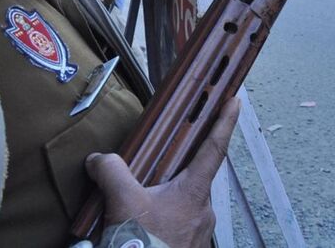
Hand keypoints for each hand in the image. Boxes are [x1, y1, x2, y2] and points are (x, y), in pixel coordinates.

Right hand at [86, 98, 240, 247]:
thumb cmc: (142, 246)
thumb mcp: (122, 203)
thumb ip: (111, 172)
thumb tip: (99, 159)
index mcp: (194, 193)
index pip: (215, 148)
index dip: (225, 122)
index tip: (236, 101)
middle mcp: (203, 212)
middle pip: (195, 178)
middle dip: (180, 169)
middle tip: (161, 164)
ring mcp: (199, 234)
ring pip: (186, 204)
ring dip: (167, 200)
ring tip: (142, 205)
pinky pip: (179, 226)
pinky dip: (164, 220)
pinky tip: (144, 227)